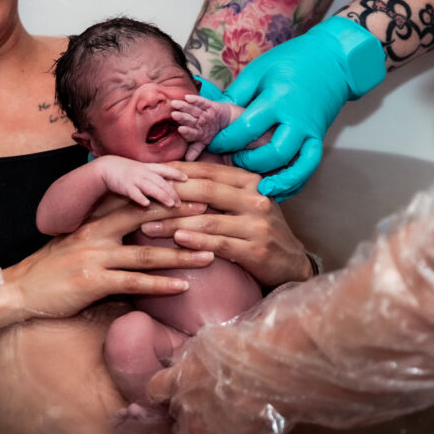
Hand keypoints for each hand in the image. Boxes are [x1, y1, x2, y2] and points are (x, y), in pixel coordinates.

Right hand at [5, 197, 214, 319]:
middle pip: (147, 220)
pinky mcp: (94, 282)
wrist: (20, 289)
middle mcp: (97, 234)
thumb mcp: (78, 242)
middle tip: (212, 215)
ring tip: (209, 255)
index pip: (137, 203)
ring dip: (181, 255)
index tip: (194, 196)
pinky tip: (182, 286)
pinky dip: (161, 285)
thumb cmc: (53, 268)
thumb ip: (104, 233)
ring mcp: (95, 257)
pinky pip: (134, 283)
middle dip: (182, 217)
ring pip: (147, 253)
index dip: (166, 199)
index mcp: (94, 220)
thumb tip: (135, 228)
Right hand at [95, 155, 186, 206]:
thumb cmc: (126, 171)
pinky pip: (133, 192)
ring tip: (171, 204)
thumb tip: (168, 185)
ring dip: (161, 195)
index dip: (176, 173)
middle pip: (160, 181)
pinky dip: (140, 198)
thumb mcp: (141, 170)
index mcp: (148, 168)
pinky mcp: (124, 186)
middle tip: (180, 202)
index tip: (186, 178)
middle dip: (172, 191)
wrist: (106, 167)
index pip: (165, 169)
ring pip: (150, 187)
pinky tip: (146, 204)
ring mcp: (134, 179)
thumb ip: (153, 176)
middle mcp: (143, 172)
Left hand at [140, 162, 312, 286]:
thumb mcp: (245, 203)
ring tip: (146, 226)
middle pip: (205, 191)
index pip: (208, 171)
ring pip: (207, 219)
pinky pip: (219, 243)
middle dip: (169, 195)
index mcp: (251, 182)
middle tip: (141, 200)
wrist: (292, 263)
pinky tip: (176, 241)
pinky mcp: (256, 250)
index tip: (149, 175)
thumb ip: (219, 189)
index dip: (177, 172)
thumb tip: (177, 175)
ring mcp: (258, 225)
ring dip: (173, 223)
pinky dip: (196, 241)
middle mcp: (256, 199)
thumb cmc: (259, 230)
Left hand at [171, 94, 235, 160]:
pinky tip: (187, 97)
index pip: (190, 132)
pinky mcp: (209, 105)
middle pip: (188, 119)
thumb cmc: (212, 132)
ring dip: (184, 106)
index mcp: (196, 132)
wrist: (226, 121)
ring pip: (192, 109)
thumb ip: (196, 150)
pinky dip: (196, 99)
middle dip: (181, 117)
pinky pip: (202, 102)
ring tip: (175, 103)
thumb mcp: (205, 142)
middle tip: (173, 115)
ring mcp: (202, 113)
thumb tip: (188, 160)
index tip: (181, 130)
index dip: (186, 131)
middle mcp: (197, 122)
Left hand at [210, 17, 384, 199]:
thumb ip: (237, 95)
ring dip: (277, 180)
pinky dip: (295, 182)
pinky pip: (309, 167)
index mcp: (277, 100)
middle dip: (250, 162)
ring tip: (258, 187)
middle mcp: (296, 120)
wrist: (332, 60)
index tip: (212, 145)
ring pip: (296, 166)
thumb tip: (211, 115)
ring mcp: (311, 133)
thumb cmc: (290, 62)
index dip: (226, 140)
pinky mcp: (319, 139)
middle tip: (233, 161)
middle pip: (273, 153)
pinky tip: (279, 189)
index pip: (247, 128)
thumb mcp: (258, 72)